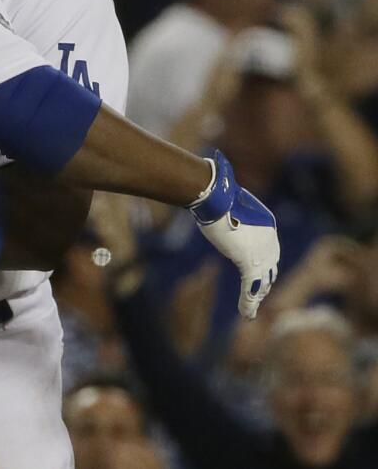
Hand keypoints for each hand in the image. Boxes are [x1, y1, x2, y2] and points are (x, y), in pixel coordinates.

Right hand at [188, 151, 279, 319]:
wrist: (214, 195)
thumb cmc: (215, 193)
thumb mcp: (225, 199)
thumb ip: (225, 198)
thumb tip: (213, 169)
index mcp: (268, 224)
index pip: (269, 248)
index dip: (264, 263)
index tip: (257, 274)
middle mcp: (271, 239)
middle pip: (270, 265)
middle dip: (265, 282)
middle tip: (258, 295)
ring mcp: (262, 251)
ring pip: (263, 280)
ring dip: (257, 296)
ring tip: (251, 309)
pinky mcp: (250, 260)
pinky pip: (252, 287)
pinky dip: (249, 302)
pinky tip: (247, 314)